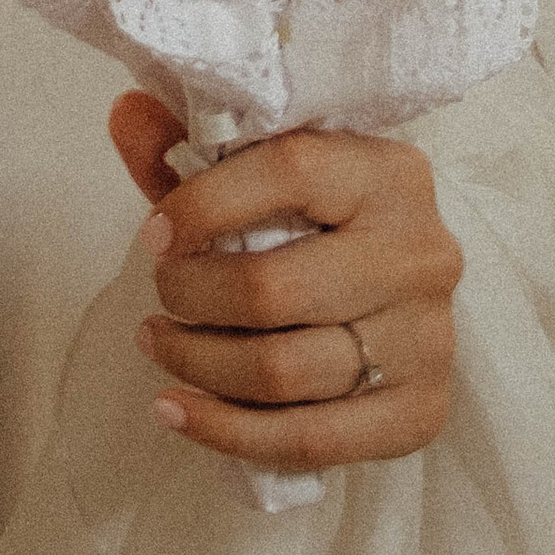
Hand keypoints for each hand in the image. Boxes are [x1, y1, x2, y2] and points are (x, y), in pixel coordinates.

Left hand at [110, 92, 462, 468]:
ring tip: (157, 343)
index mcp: (387, 172)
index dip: (203, 203)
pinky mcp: (421, 412)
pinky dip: (229, 431)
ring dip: (198, 364)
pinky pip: (313, 440)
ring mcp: (429, 340)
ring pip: (286, 372)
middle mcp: (421, 253)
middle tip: (158, 293)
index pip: (288, 172)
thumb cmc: (314, 214)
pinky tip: (176, 410)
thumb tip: (125, 115)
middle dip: (191, 296)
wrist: (396, 281)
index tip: (153, 234)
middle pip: (275, 290)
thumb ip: (187, 144)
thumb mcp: (256, 168)